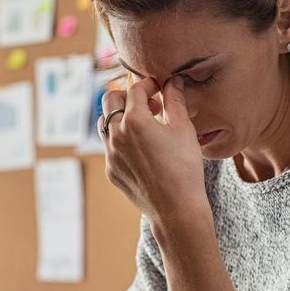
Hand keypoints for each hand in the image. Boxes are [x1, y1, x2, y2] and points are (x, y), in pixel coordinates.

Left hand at [98, 76, 208, 225]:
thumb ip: (175, 100)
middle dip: (128, 96)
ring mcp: (110, 154)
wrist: (176, 209)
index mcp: (135, 120)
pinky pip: (110, 147)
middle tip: (149, 105)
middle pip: (110, 100)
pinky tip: (142, 149)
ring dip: (120, 117)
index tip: (159, 90)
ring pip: (105, 123)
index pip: (135, 89)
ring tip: (143, 125)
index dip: (149, 85)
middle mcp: (116, 134)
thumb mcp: (184, 129)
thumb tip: (173, 81)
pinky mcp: (111, 170)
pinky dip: (121, 140)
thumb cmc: (184, 168)